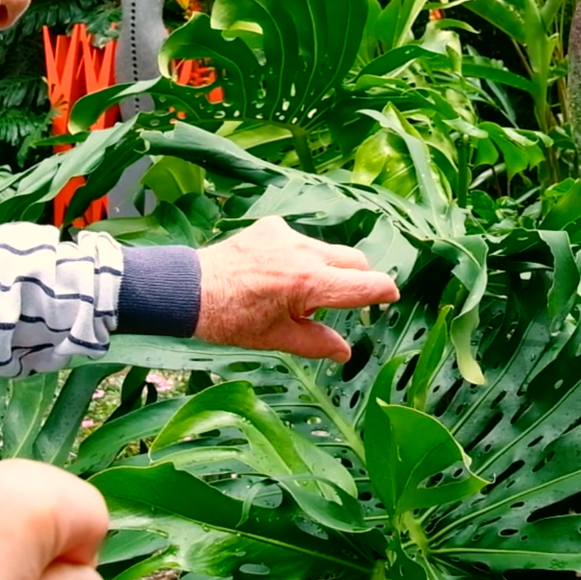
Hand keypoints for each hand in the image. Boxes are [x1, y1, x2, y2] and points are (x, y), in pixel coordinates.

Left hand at [194, 215, 399, 360]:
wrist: (189, 289)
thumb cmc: (230, 320)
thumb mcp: (277, 339)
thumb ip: (317, 343)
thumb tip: (346, 352)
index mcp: (310, 284)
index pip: (365, 284)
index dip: (384, 292)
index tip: (391, 297)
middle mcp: (304, 253)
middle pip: (355, 260)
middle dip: (357, 279)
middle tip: (341, 301)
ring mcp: (287, 235)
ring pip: (328, 249)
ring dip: (326, 268)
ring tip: (295, 292)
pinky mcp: (271, 227)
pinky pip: (300, 240)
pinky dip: (299, 256)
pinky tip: (276, 272)